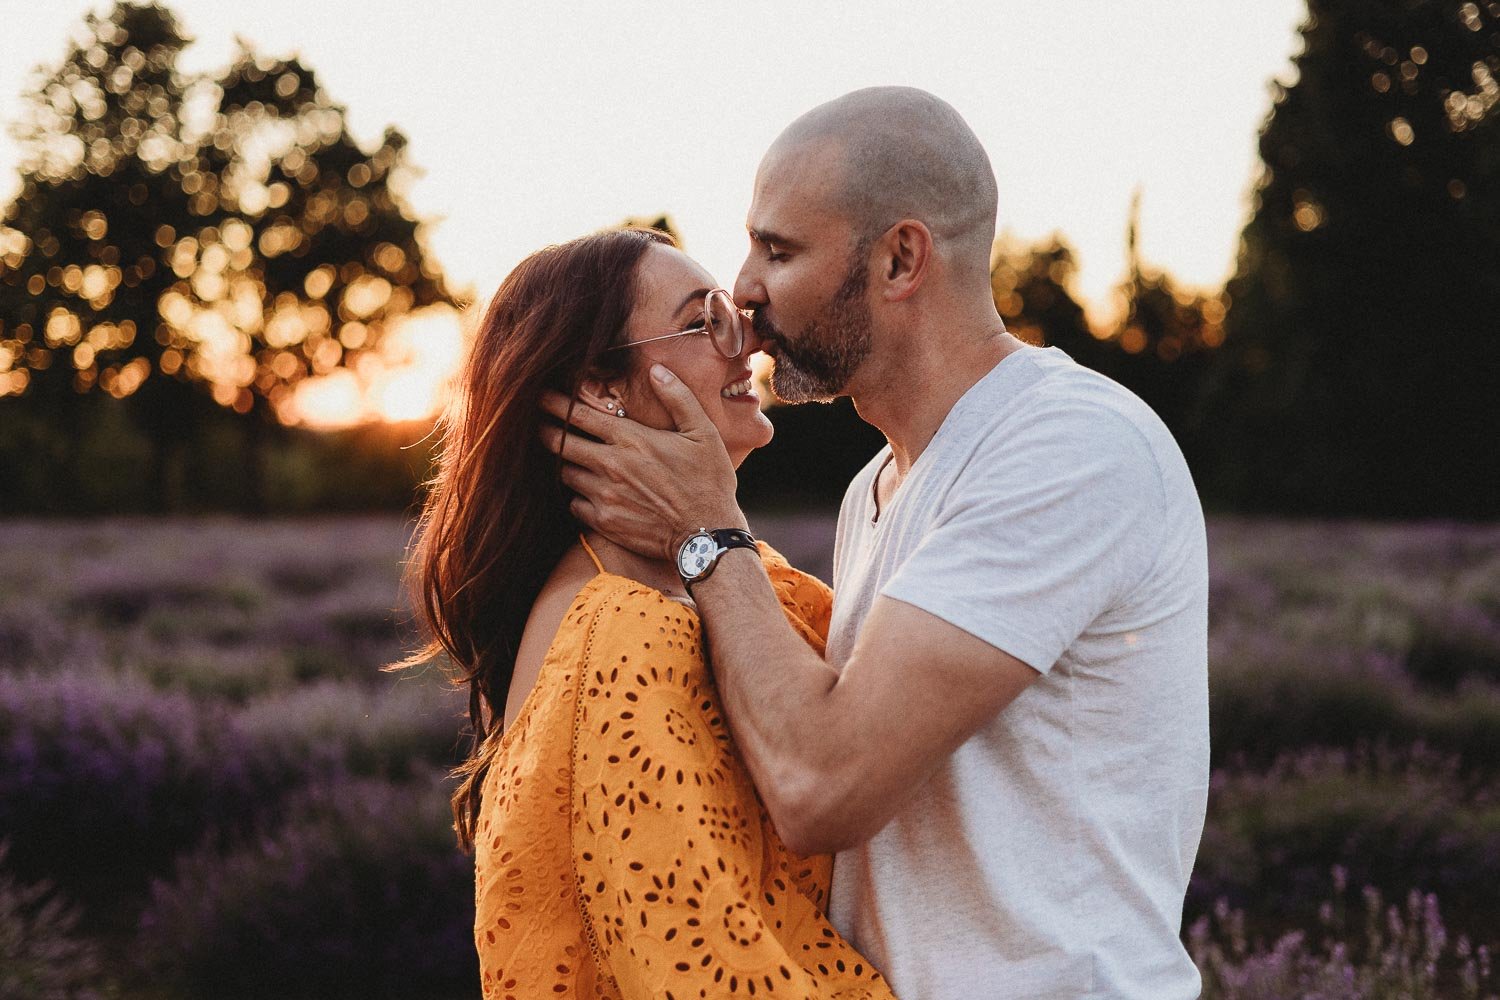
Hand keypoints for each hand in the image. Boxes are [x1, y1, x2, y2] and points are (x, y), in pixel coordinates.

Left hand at [538, 364, 747, 561]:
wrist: (707, 534)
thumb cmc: (709, 481)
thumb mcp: (703, 433)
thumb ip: (678, 398)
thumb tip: (657, 370)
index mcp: (631, 439)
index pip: (579, 415)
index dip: (555, 403)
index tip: (541, 396)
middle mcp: (611, 466)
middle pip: (560, 444)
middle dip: (546, 431)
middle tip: (540, 425)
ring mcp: (605, 495)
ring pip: (566, 474)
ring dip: (565, 464)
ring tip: (569, 459)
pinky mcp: (604, 522)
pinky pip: (575, 504)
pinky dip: (577, 496)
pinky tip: (587, 492)